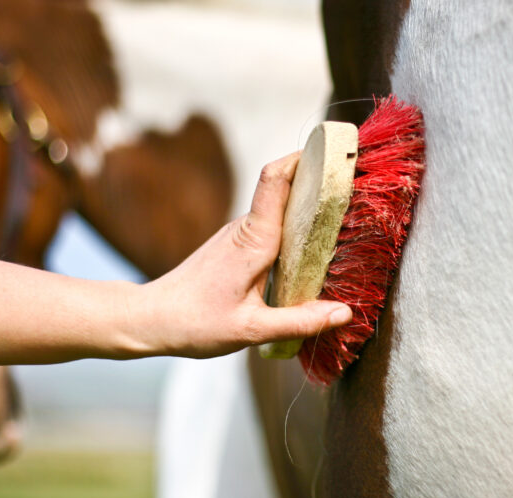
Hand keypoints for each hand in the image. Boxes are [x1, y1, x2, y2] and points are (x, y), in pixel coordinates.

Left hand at [132, 152, 352, 356]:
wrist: (152, 318)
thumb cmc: (196, 323)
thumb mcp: (252, 330)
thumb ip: (300, 321)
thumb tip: (345, 312)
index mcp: (253, 240)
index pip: (276, 179)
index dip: (304, 158)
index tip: (336, 152)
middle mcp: (246, 228)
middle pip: (286, 189)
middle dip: (320, 182)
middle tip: (360, 188)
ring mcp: (239, 235)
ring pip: (280, 210)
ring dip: (309, 209)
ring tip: (346, 218)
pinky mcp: (236, 245)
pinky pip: (271, 227)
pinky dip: (294, 229)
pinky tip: (312, 249)